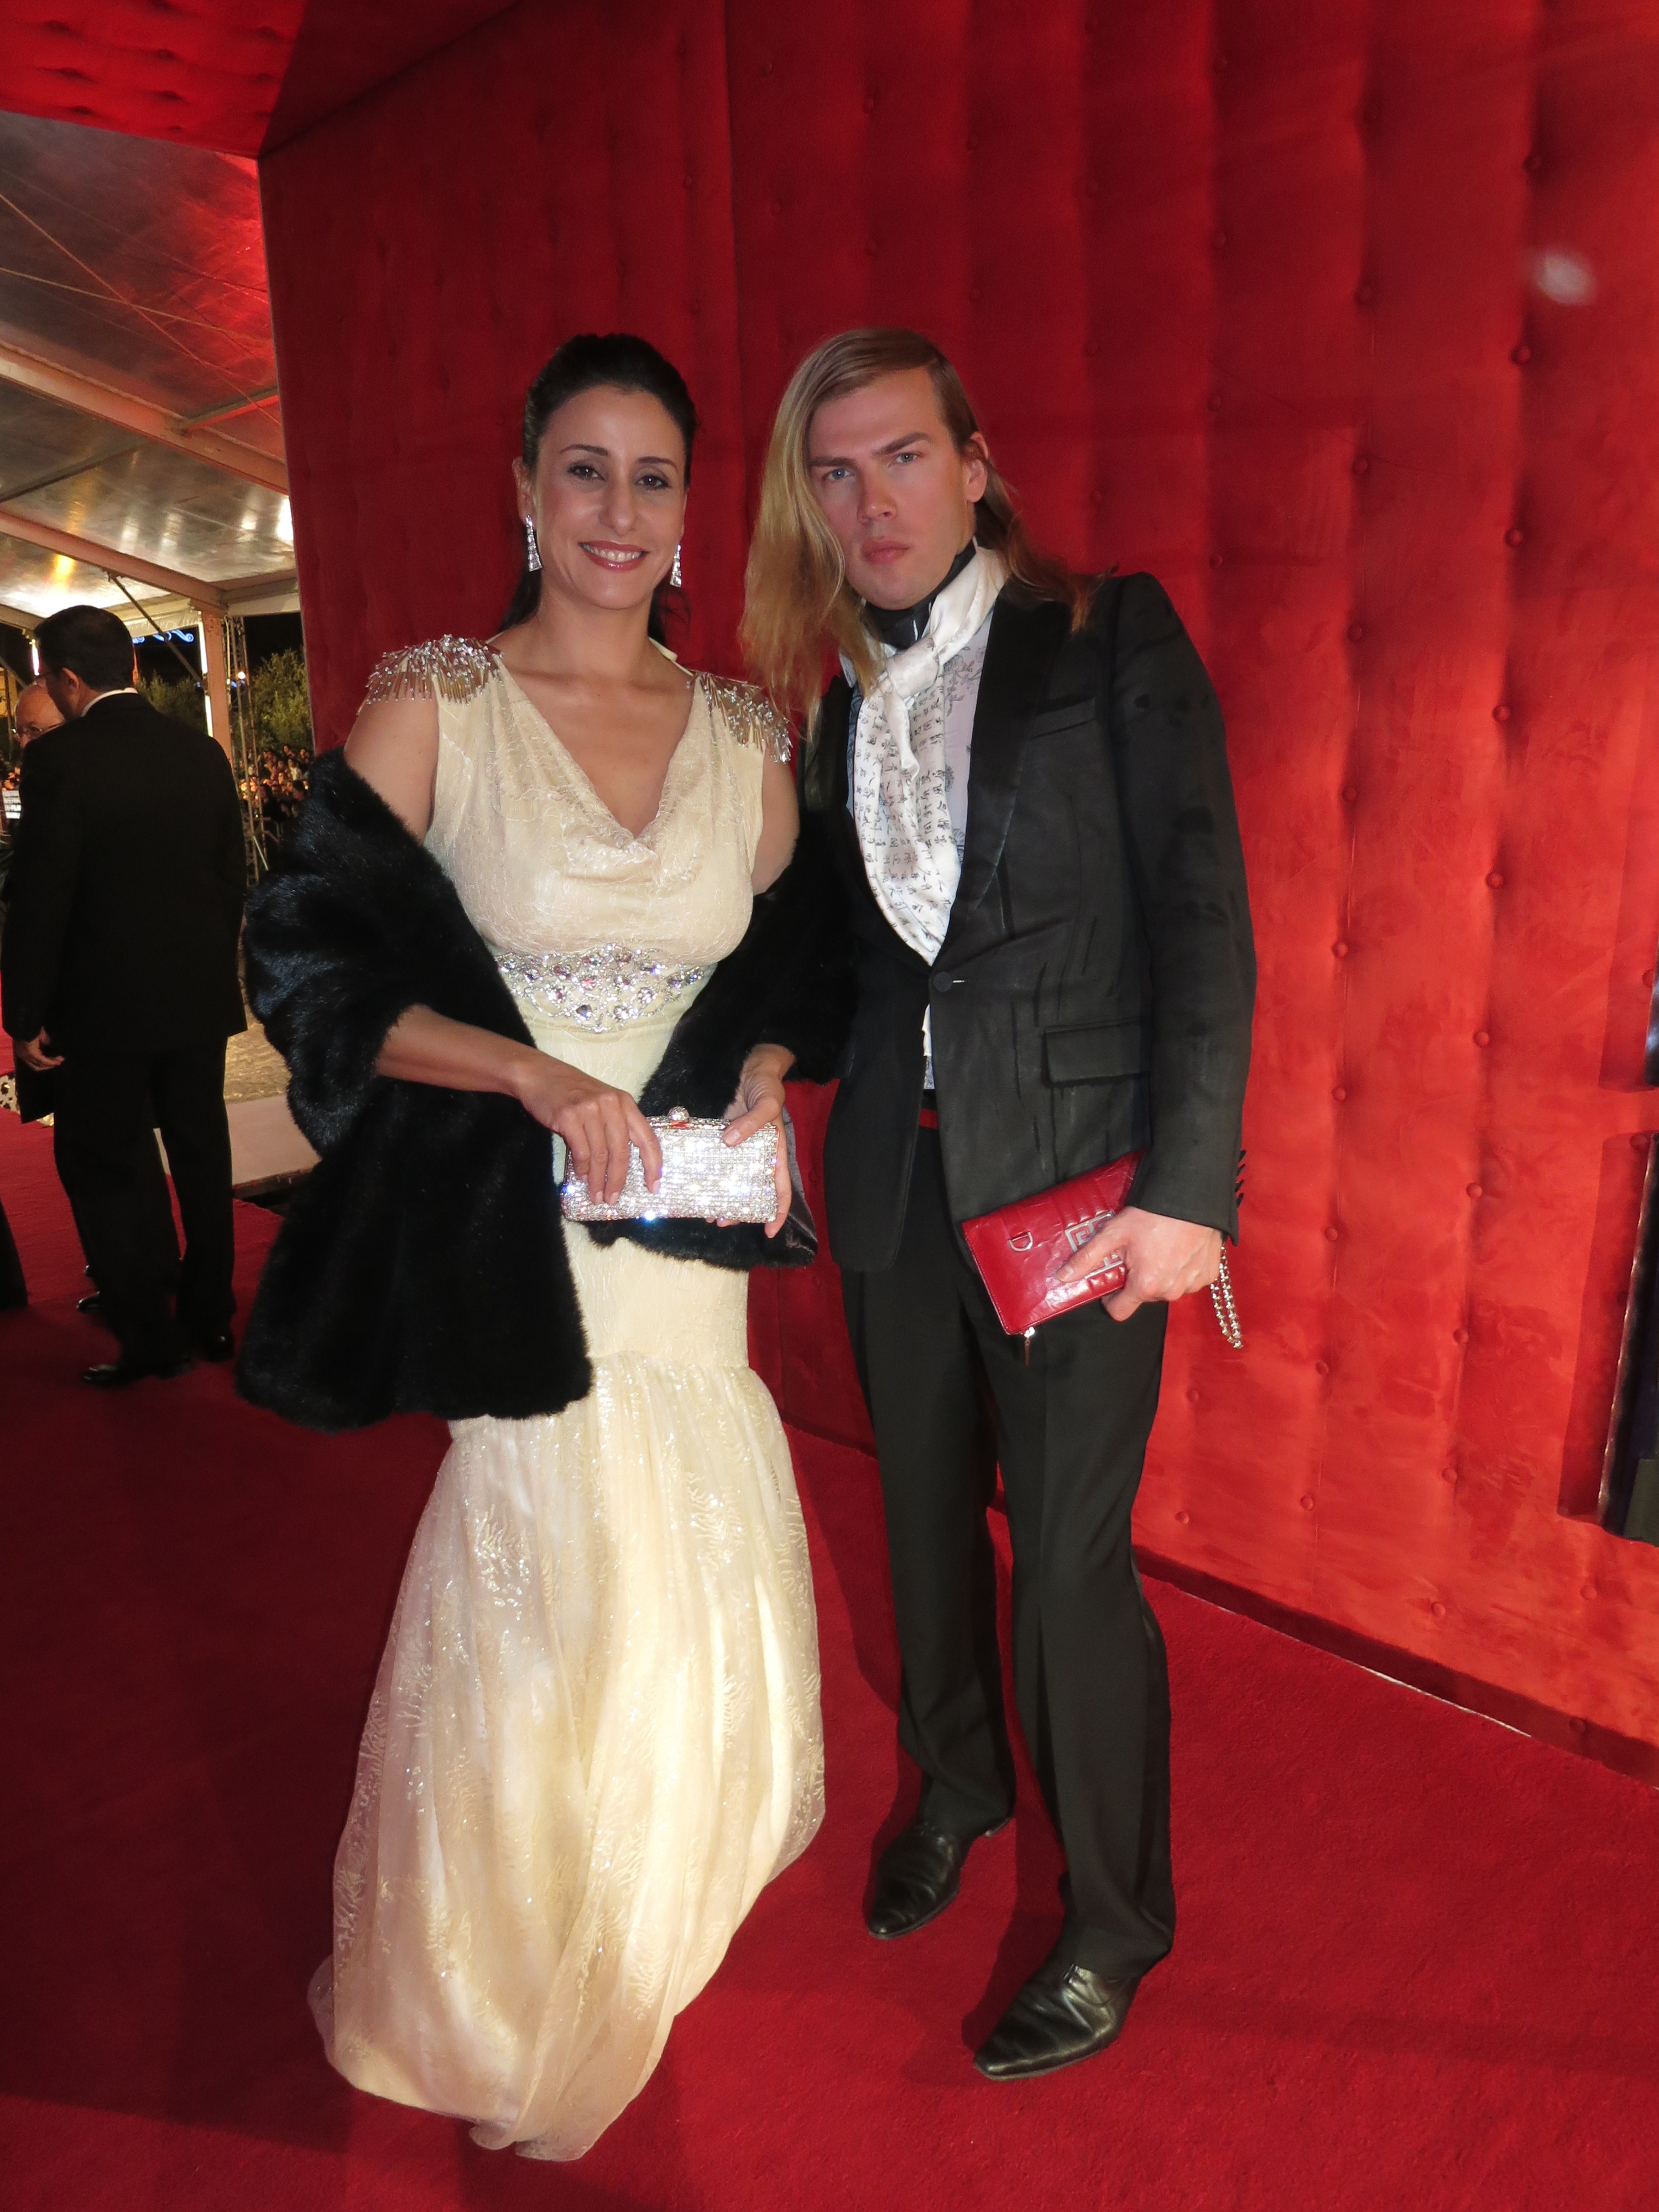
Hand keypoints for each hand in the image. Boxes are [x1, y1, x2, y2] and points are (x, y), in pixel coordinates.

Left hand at [18, 1029, 62, 1073]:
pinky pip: (44, 1061)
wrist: (25, 1023)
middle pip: (36, 1065)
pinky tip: (58, 1061)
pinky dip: (52, 1062)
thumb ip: (43, 1040)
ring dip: (52, 1063)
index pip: (31, 1060)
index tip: (52, 1059)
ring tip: (60, 1061)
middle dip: (48, 1065)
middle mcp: (22, 1055)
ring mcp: (26, 1056)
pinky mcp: (32, 1054)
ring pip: (41, 1065)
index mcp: (21, 1049)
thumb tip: (48, 1044)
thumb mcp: (37, 1034)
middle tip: (58, 1062)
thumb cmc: (30, 1026)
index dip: (42, 1061)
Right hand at [510, 1050, 660, 1203]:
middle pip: (621, 1151)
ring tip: (596, 1195)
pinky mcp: (568, 1116)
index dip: (653, 1165)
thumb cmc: (572, 1092)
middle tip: (613, 1199)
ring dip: (598, 1180)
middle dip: (618, 1180)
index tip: (653, 1186)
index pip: (647, 1138)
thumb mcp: (602, 1102)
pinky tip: (580, 1176)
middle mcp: (611, 1104)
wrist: (539, 1074)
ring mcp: (589, 1110)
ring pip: (600, 1155)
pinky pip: (580, 1151)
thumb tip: (622, 1165)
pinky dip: (581, 1168)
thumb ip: (615, 1125)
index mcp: (625, 1102)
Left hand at [722, 1044, 794, 1236]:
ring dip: (721, 1197)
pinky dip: (708, 1175)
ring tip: (706, 1211)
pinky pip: (716, 1161)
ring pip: (732, 1181)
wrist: (749, 1065)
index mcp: (775, 1151)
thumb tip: (730, 1142)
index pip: (781, 1188)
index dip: (778, 1211)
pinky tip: (695, 1183)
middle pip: (752, 1191)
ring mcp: (739, 1148)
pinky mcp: (722, 1138)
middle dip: (739, 1210)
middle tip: (721, 1221)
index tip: (769, 1231)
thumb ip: (752, 1123)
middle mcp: (757, 1155)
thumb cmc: (766, 1084)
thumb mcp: (766, 1102)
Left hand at [1054, 1205, 1220, 1321]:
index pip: (1120, 1311)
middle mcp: (1170, 1292)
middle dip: (1138, 1281)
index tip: (1111, 1283)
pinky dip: (1183, 1269)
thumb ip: (1087, 1257)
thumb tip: (1062, 1276)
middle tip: (1136, 1255)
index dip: (1111, 1299)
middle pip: (1145, 1297)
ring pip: (1168, 1289)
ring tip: (1159, 1249)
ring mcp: (1193, 1284)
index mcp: (1145, 1286)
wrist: (1191, 1196)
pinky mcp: (1208, 1274)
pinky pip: (1190, 1280)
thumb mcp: (1113, 1233)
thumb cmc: (1151, 1214)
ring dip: (1161, 1276)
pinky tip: (1180, 1249)